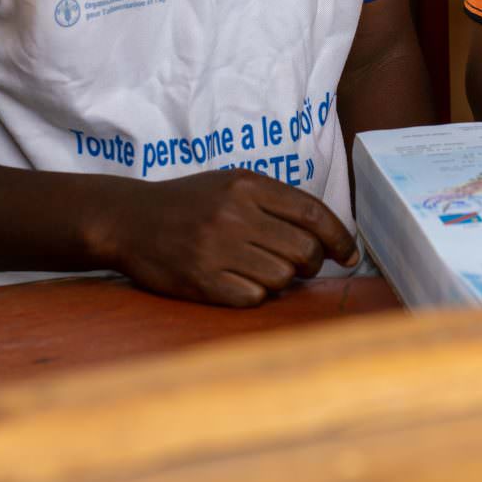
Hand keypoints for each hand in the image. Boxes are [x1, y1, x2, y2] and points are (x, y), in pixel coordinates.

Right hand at [94, 169, 358, 306]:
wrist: (131, 220)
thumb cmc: (191, 201)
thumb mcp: (233, 183)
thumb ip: (276, 201)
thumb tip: (325, 235)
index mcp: (248, 186)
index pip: (312, 213)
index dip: (339, 236)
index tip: (350, 254)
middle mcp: (235, 215)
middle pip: (303, 250)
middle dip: (312, 262)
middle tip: (303, 264)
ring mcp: (217, 249)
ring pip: (282, 277)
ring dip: (283, 279)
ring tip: (265, 268)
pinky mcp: (202, 281)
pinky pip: (253, 298)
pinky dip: (256, 294)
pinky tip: (241, 281)